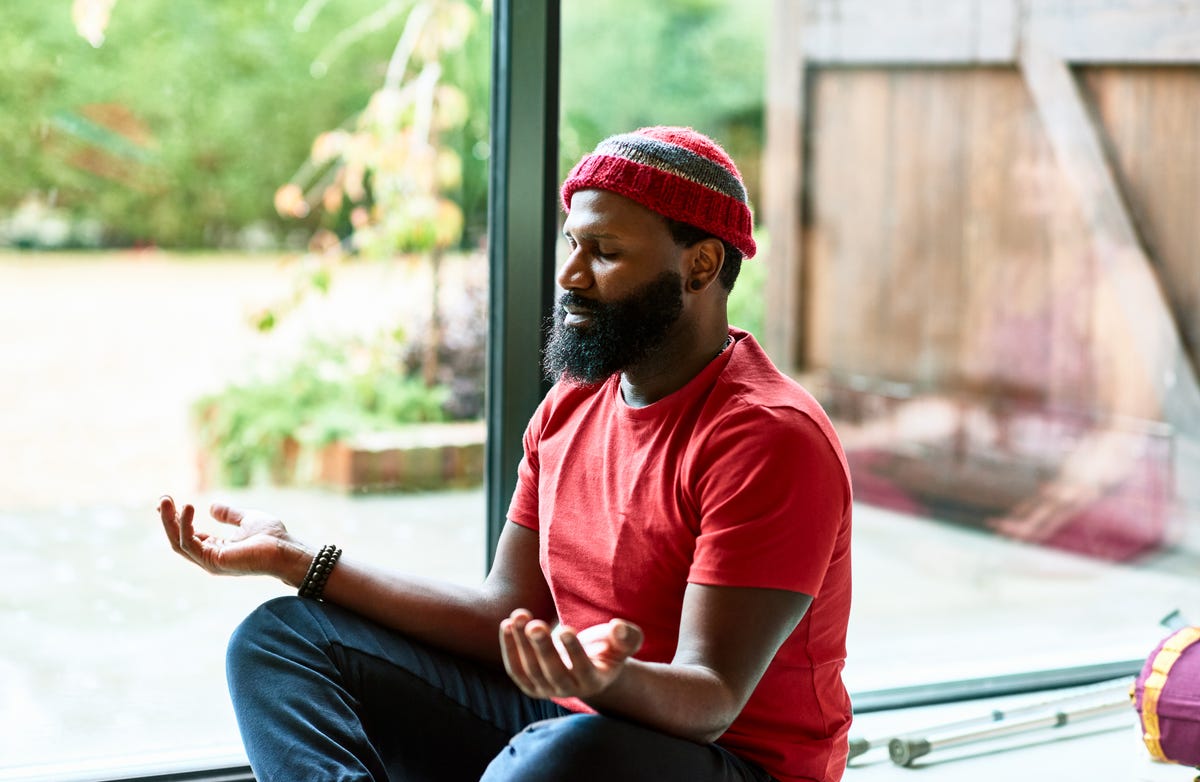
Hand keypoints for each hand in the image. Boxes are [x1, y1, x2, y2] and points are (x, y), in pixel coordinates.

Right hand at [157, 494, 298, 579]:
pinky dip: (185, 526)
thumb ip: (230, 515)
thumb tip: (212, 507)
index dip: (176, 518)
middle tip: (162, 498)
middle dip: (167, 519)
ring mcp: (210, 562)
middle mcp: (209, 558)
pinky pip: (190, 543)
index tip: (167, 501)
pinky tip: (187, 508)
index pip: (188, 535)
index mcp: (216, 549)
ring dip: (169, 521)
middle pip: (178, 539)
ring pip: (178, 542)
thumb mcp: (247, 519)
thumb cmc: (272, 538)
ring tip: (166, 500)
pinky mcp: (213, 561)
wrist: (286, 550)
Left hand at [499, 608, 642, 700]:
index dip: (573, 651)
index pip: (582, 669)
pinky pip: (516, 669)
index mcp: (594, 681)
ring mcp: (546, 689)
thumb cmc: (609, 648)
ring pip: (531, 669)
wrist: (589, 665)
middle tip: (535, 625)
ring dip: (521, 643)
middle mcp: (569, 690)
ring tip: (519, 616)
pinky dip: (509, 648)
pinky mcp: (529, 684)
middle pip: (553, 672)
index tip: (565, 629)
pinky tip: (507, 624)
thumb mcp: (624, 642)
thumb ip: (627, 636)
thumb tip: (618, 627)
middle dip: (542, 648)